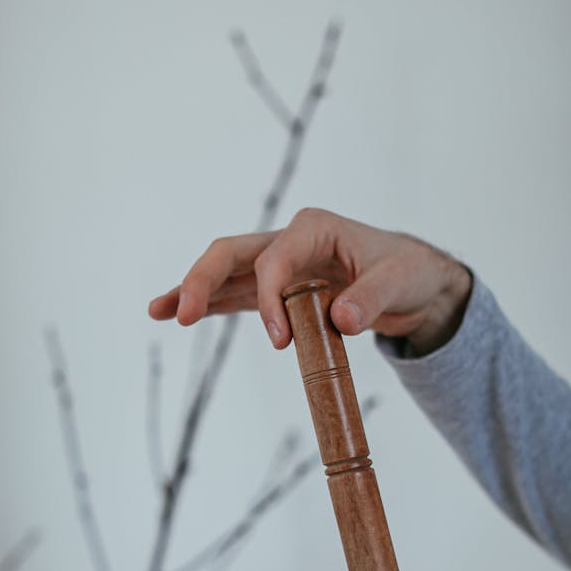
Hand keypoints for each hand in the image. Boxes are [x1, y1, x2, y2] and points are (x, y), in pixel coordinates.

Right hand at [148, 207, 472, 355]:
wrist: (412, 283)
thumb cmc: (406, 272)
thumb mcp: (400, 282)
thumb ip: (372, 298)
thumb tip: (342, 321)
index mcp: (314, 228)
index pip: (275, 259)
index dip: (271, 299)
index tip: (281, 342)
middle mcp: (288, 241)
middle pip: (232, 253)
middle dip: (204, 281)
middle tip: (184, 315)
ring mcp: (277, 265)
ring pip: (225, 273)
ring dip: (193, 292)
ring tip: (158, 311)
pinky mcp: (276, 291)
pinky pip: (235, 296)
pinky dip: (209, 305)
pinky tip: (173, 312)